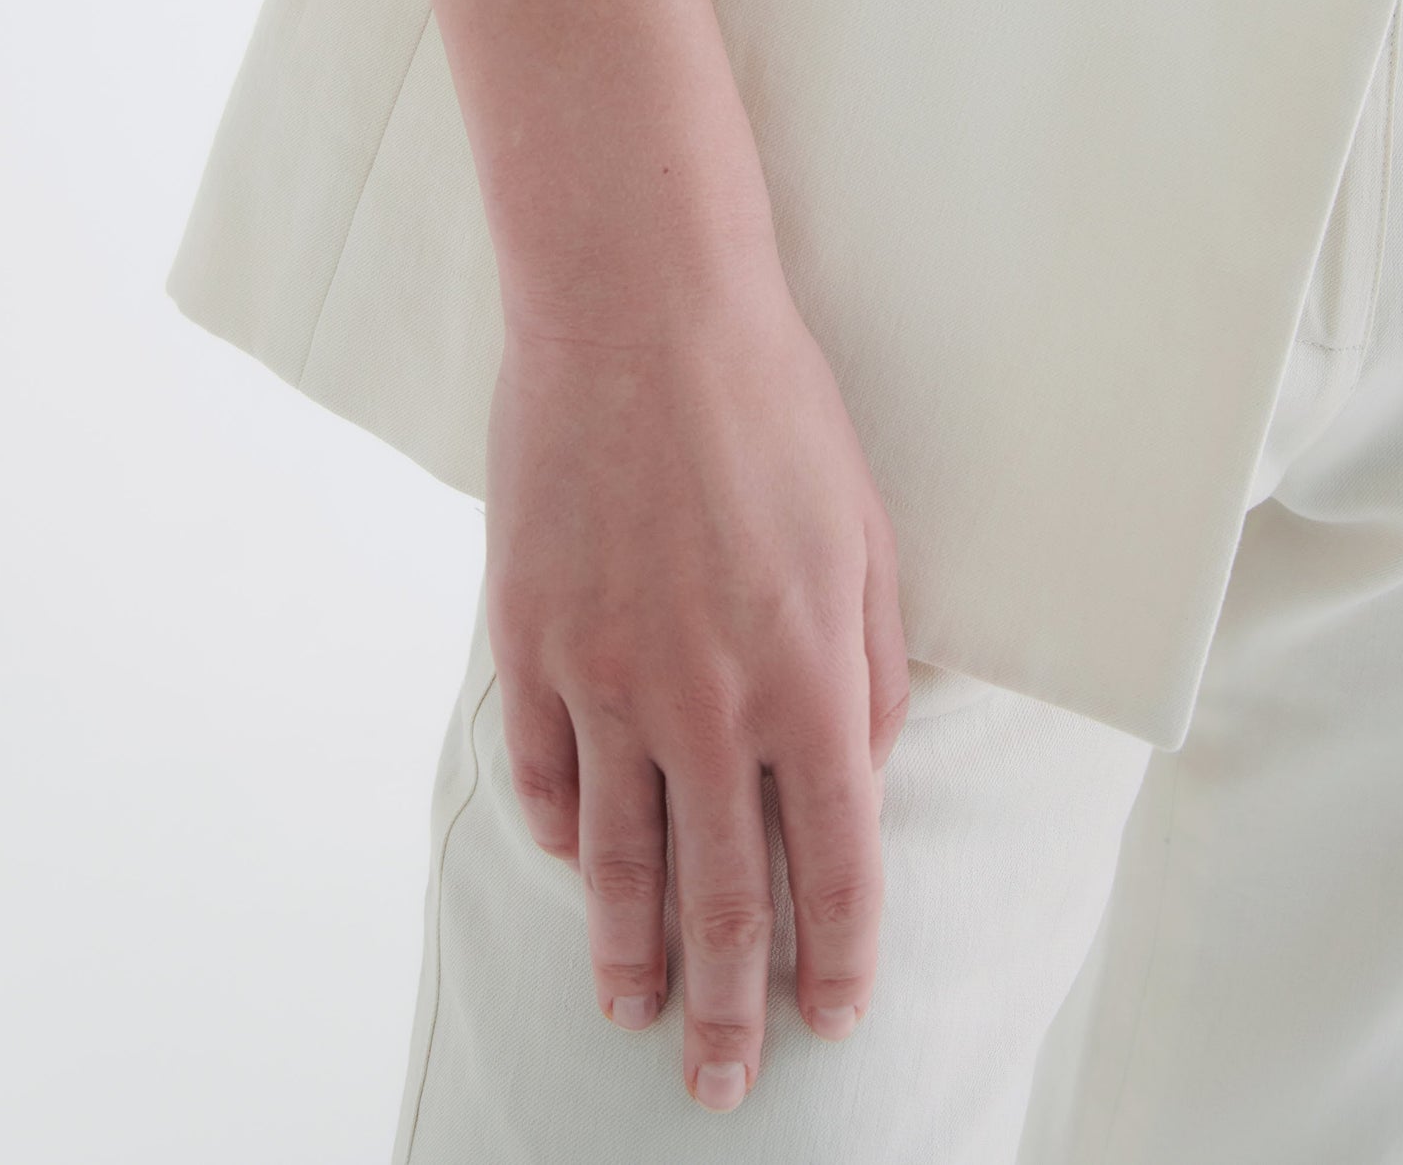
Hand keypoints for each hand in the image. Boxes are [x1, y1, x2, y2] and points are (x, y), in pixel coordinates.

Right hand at [484, 231, 909, 1112]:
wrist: (640, 316)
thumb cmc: (774, 412)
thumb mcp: (869, 538)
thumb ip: (874, 672)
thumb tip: (862, 767)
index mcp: (810, 682)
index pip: (837, 866)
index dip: (838, 957)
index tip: (834, 1018)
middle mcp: (707, 706)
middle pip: (723, 897)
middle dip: (730, 1007)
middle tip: (722, 1086)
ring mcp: (605, 681)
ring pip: (613, 861)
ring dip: (628, 954)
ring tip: (633, 1015)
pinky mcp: (528, 642)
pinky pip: (539, 773)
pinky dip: (555, 834)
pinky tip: (568, 867)